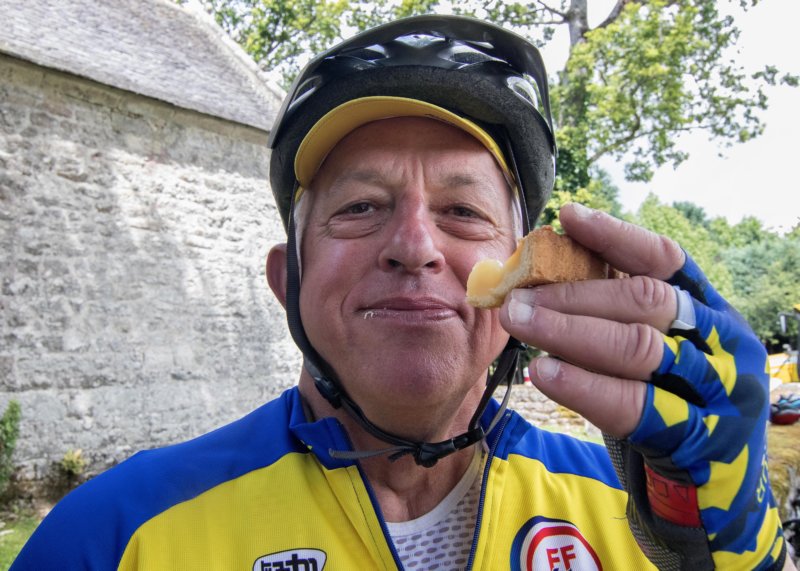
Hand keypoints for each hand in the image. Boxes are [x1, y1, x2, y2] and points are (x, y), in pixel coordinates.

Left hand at [499, 203, 786, 569]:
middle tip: (516, 295)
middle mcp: (721, 342)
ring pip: (637, 348)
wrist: (716, 488)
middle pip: (644, 301)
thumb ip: (617, 316)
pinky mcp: (696, 439)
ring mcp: (715, 391)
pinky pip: (634, 406)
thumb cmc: (672, 403)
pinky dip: (583, 385)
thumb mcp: (658, 352)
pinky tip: (543, 373)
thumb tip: (542, 276)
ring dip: (569, 331)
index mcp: (710, 310)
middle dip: (573, 293)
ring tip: (518, 323)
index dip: (616, 236)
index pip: (667, 259)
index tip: (567, 217)